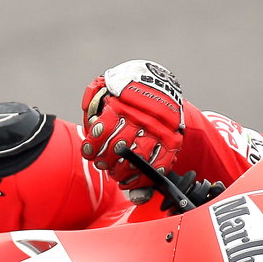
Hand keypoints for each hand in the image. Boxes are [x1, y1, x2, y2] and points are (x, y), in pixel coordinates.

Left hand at [80, 60, 184, 189]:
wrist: (159, 82)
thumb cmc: (127, 89)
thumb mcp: (106, 86)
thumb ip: (94, 100)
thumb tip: (91, 121)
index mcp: (123, 104)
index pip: (104, 130)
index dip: (93, 145)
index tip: (89, 151)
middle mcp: (142, 117)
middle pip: (120, 148)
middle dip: (106, 160)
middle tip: (102, 163)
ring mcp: (159, 130)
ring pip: (139, 158)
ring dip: (124, 171)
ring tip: (116, 172)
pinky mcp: (172, 140)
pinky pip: (160, 164)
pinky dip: (145, 177)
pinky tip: (132, 179)